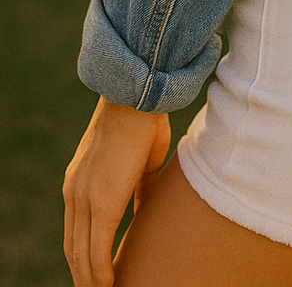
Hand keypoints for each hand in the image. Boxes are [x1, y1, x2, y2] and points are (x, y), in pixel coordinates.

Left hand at [63, 97, 170, 286]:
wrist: (137, 98)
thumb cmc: (143, 122)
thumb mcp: (137, 161)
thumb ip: (136, 186)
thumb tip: (143, 206)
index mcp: (79, 183)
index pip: (74, 231)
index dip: (83, 257)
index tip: (94, 274)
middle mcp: (75, 193)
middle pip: (73, 248)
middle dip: (83, 275)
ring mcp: (84, 198)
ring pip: (81, 253)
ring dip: (91, 278)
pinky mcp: (101, 202)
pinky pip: (96, 248)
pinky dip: (101, 271)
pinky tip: (109, 284)